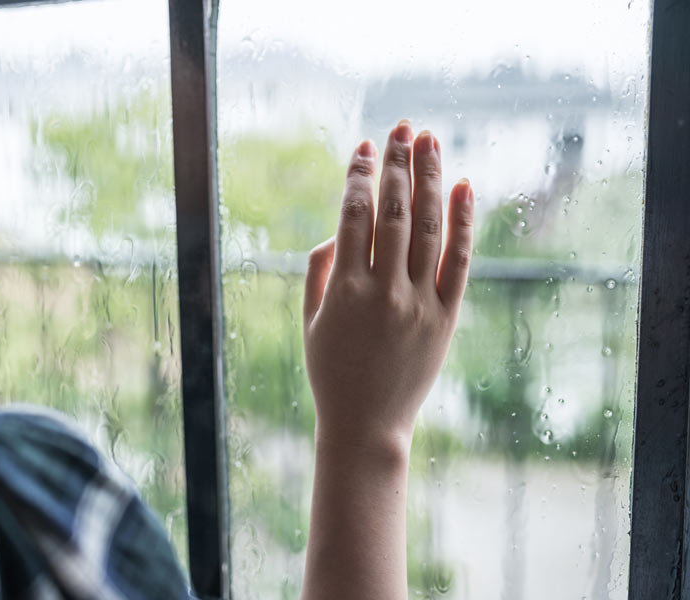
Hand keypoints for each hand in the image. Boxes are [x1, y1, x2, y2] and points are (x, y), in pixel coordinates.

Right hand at [303, 120, 473, 450]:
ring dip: (431, 178)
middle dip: (397, 163)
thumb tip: (341, 229)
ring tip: (430, 140)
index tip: (363, 146)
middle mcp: (385, 292)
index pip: (354, 215)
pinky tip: (463, 185)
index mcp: (345, 290)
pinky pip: (459, 261)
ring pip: (430, 227)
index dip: (358, 176)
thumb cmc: (331, 372)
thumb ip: (319, 270)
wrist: (367, 424)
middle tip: (401, 127)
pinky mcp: (447, 317)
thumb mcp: (310, 321)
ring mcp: (420, 304)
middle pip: (395, 211)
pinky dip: (464, 222)